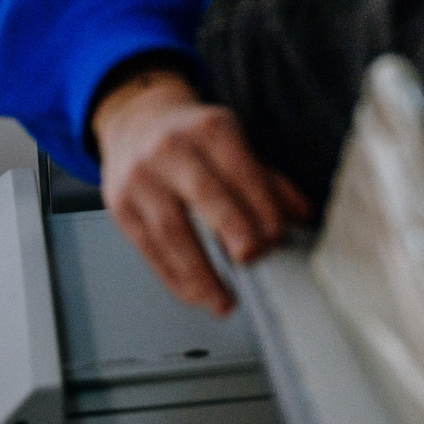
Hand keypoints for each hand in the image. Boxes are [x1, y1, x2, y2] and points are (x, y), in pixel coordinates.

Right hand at [91, 66, 312, 314]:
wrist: (135, 122)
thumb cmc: (193, 138)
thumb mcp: (232, 143)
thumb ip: (267, 180)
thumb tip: (303, 214)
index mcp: (210, 129)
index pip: (239, 169)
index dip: (259, 205)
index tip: (275, 237)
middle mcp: (171, 150)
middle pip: (203, 193)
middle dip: (231, 227)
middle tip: (251, 258)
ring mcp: (140, 178)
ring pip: (170, 230)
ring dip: (199, 272)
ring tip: (223, 301)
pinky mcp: (120, 206)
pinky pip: (149, 249)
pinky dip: (174, 277)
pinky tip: (195, 294)